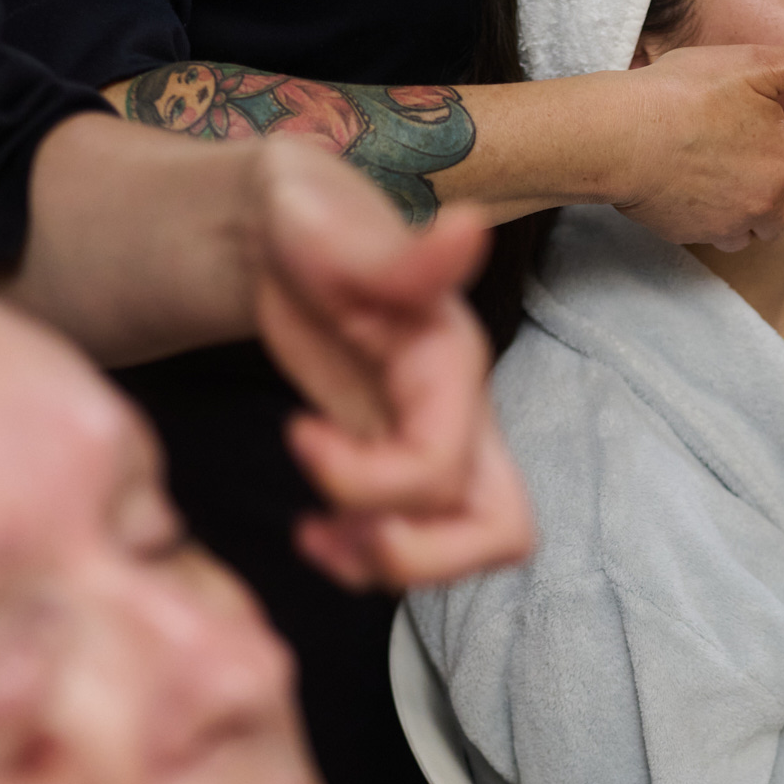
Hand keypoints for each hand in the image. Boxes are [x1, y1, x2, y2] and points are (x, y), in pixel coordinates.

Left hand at [246, 141, 534, 589]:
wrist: (282, 228)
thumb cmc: (303, 217)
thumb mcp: (326, 223)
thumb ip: (400, 252)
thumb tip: (469, 226)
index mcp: (448, 361)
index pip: (442, 464)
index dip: (366, 478)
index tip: (297, 431)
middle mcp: (462, 409)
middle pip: (500, 527)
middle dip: (415, 553)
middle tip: (329, 526)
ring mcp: (440, 440)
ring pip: (471, 546)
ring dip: (391, 566)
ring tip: (314, 537)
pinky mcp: (406, 462)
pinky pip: (422, 543)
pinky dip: (366, 564)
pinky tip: (309, 534)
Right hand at [609, 35, 783, 248]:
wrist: (619, 136)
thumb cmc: (685, 93)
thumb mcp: (758, 65)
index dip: (773, 143)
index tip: (743, 124)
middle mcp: (765, 204)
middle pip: (779, 204)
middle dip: (764, 185)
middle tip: (727, 150)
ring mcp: (727, 226)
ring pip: (751, 228)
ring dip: (742, 209)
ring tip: (711, 173)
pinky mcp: (691, 238)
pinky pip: (712, 235)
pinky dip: (707, 218)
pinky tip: (686, 187)